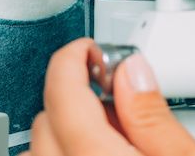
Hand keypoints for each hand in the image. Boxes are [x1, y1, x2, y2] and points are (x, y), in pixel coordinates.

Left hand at [29, 38, 194, 155]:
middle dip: (75, 98)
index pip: (62, 94)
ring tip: (110, 127)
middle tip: (116, 91)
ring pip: (40, 149)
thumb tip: (132, 70)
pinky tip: (97, 150)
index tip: (89, 49)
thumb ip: (154, 116)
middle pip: (46, 121)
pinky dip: (64, 150)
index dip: (74, 58)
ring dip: (65, 130)